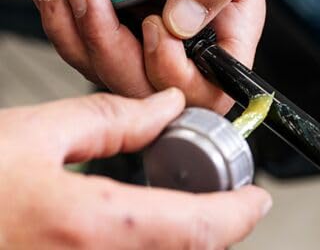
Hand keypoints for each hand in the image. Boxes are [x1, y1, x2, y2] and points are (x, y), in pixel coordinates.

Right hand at [0, 89, 271, 248]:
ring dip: (183, 235)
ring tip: (185, 195)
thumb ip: (112, 119)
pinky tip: (139, 217)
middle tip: (222, 191)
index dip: (237, 214)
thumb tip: (166, 106)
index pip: (196, 229)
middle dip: (213, 224)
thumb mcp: (37, 132)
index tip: (258, 198)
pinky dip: (150, 242)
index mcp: (89, 227)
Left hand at [21, 0, 264, 112]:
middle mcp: (185, 36)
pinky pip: (75, 37)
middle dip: (109, 47)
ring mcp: (142, 31)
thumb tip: (185, 23)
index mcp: (226, 23)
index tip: (155, 27)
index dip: (179, 75)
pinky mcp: (109, 19)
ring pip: (103, 65)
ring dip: (72, 26)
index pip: (211, 84)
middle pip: (148, 85)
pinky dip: (54, 7)